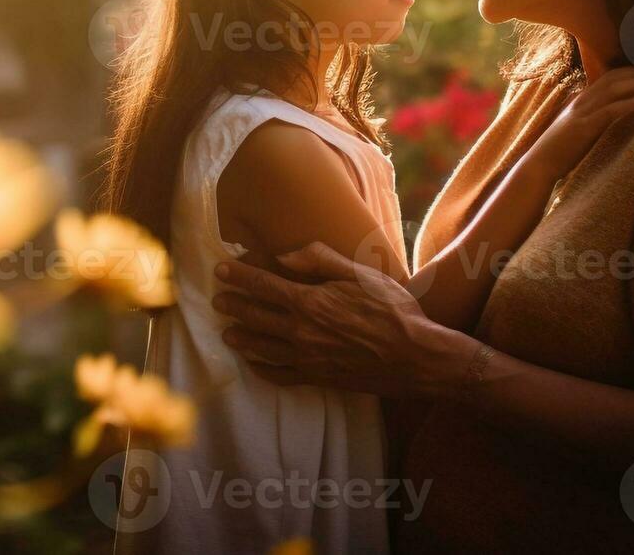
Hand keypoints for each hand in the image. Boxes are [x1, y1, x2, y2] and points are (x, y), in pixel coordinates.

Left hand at [212, 241, 472, 396]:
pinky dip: (262, 369)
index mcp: (310, 301)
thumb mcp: (360, 273)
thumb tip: (284, 255)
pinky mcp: (317, 378)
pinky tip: (254, 364)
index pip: (262, 285)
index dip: (238, 276)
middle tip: (218, 301)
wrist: (415, 357)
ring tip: (227, 332)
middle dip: (233, 307)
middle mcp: (301, 331)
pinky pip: (280, 375)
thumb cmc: (393, 310)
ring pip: (261, 348)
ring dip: (240, 338)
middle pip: (255, 317)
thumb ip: (320, 260)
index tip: (221, 270)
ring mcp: (307, 358)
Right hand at [522, 66, 633, 180]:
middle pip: (614, 78)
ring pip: (614, 89)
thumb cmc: (560, 151)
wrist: (539, 165)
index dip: (632, 71)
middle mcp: (582, 101)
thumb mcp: (581, 130)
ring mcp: (582, 112)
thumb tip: (627, 113)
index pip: (609, 77)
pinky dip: (630, 103)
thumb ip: (599, 119)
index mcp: (581, 100)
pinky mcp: (584, 127)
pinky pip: (611, 110)